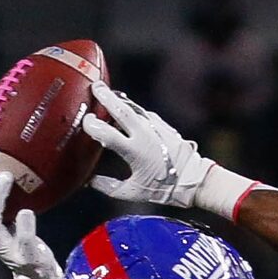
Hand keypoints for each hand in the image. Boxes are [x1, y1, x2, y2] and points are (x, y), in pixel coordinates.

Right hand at [82, 83, 212, 208]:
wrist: (191, 178)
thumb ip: (109, 187)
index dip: (93, 125)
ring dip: (117, 99)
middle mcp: (143, 134)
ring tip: (105, 92)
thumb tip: (90, 181)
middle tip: (94, 86)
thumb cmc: (162, 188)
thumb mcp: (133, 192)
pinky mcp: (160, 123)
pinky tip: (123, 109)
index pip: (107, 133)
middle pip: (120, 108)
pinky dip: (129, 108)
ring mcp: (153, 126)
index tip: (85, 121)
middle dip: (106, 96)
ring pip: (131, 107)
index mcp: (134, 151)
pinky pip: (141, 112)